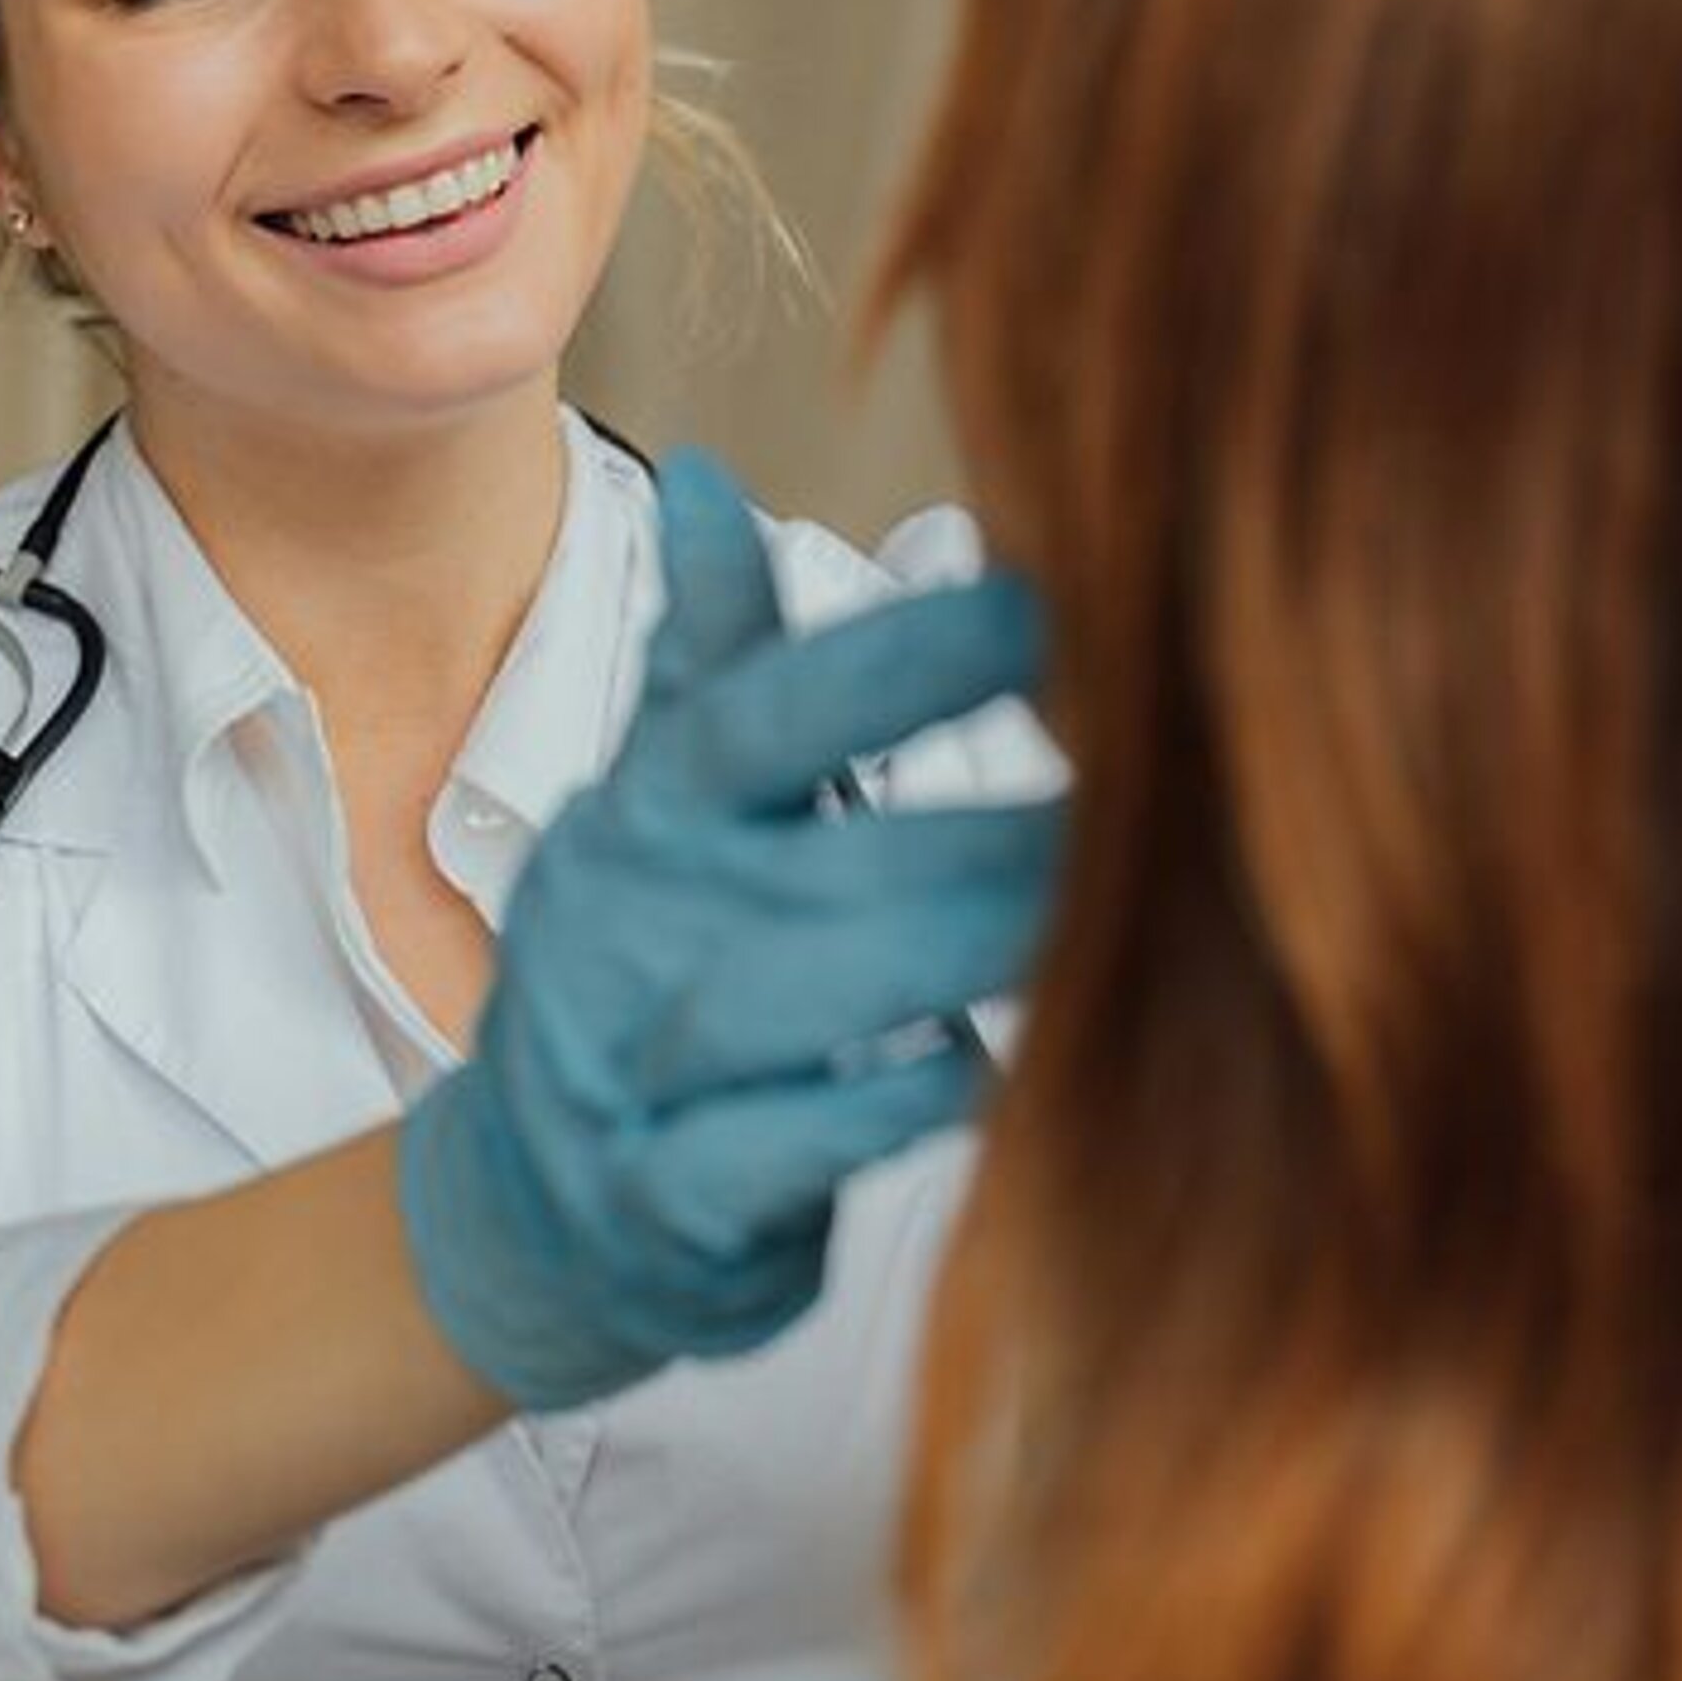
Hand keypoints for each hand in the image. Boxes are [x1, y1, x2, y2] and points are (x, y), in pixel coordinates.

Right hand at [397, 450, 1058, 1410]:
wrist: (533, 1206)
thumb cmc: (643, 975)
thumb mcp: (654, 808)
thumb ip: (705, 656)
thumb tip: (705, 474)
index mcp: (642, 820)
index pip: (754, 715)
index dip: (892, 660)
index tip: (1043, 606)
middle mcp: (626, 931)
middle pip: (808, 860)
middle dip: (982, 833)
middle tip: (1149, 801)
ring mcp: (627, 1071)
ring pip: (788, 1003)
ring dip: (947, 957)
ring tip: (1092, 925)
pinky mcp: (661, 1202)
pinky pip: (772, 1153)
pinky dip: (878, 1113)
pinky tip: (985, 1073)